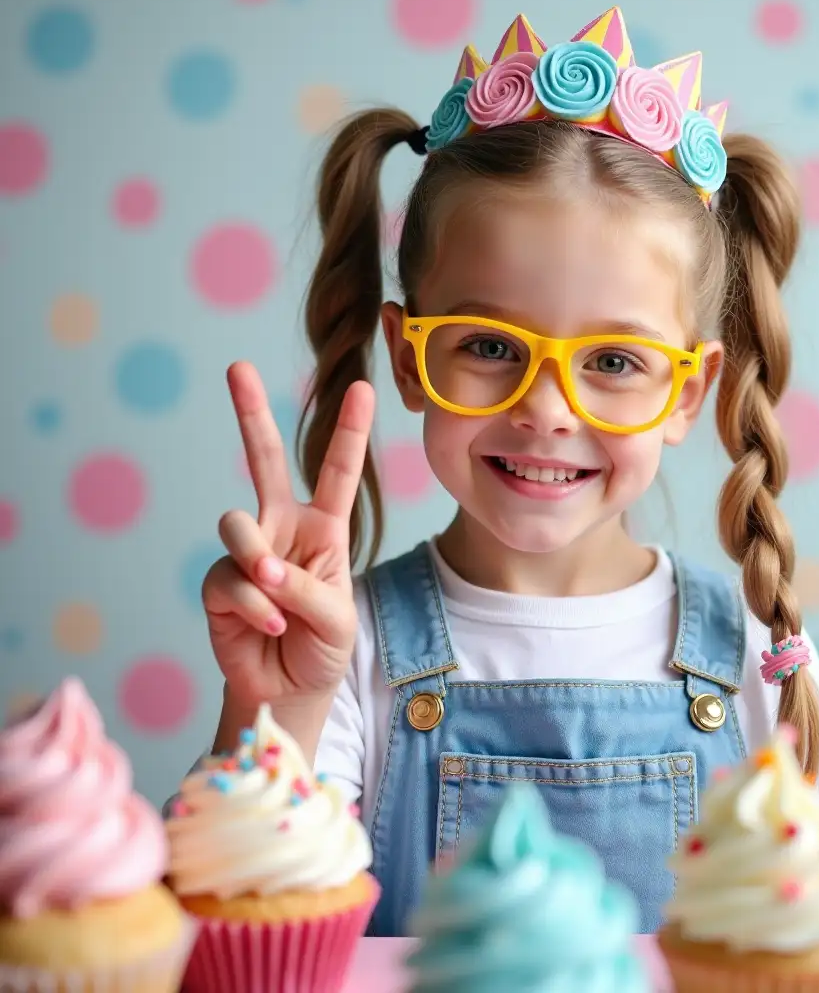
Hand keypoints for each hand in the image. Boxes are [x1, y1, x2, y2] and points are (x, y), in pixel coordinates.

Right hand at [202, 362, 373, 708]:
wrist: (290, 689)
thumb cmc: (323, 645)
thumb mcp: (337, 616)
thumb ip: (306, 587)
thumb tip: (263, 570)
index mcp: (324, 528)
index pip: (338, 471)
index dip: (349, 430)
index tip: (362, 387)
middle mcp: (282, 528)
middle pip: (265, 460)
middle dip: (250, 413)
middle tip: (237, 366)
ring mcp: (248, 551)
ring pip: (237, 522)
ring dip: (259, 561)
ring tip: (279, 597)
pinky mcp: (218, 582)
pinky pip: (229, 577)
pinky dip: (254, 606)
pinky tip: (270, 626)